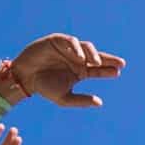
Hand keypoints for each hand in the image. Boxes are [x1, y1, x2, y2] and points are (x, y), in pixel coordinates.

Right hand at [0, 34, 125, 107]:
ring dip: (92, 54)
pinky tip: (80, 58)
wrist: (25, 78)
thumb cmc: (44, 87)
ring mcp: (68, 49)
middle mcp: (77, 59)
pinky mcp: (57, 41)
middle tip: (120, 63)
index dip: (108, 70)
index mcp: (80, 71)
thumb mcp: (64, 98)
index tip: (118, 73)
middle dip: (108, 59)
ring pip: (86, 47)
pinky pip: (70, 42)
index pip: (98, 70)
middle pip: (96, 57)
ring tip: (96, 63)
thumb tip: (100, 103)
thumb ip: (81, 101)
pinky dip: (76, 48)